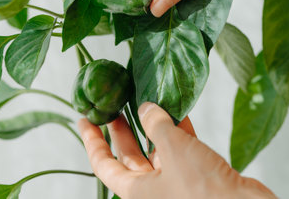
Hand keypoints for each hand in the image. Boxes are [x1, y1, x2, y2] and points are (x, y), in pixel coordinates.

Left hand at [78, 102, 275, 198]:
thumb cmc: (203, 190)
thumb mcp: (172, 149)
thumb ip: (156, 125)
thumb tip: (146, 108)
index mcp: (137, 190)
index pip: (103, 164)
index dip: (92, 140)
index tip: (84, 120)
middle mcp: (153, 187)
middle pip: (129, 154)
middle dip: (121, 128)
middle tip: (114, 104)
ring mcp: (174, 181)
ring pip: (157, 149)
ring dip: (153, 125)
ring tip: (145, 99)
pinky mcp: (196, 175)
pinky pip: (181, 148)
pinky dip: (179, 130)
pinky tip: (177, 109)